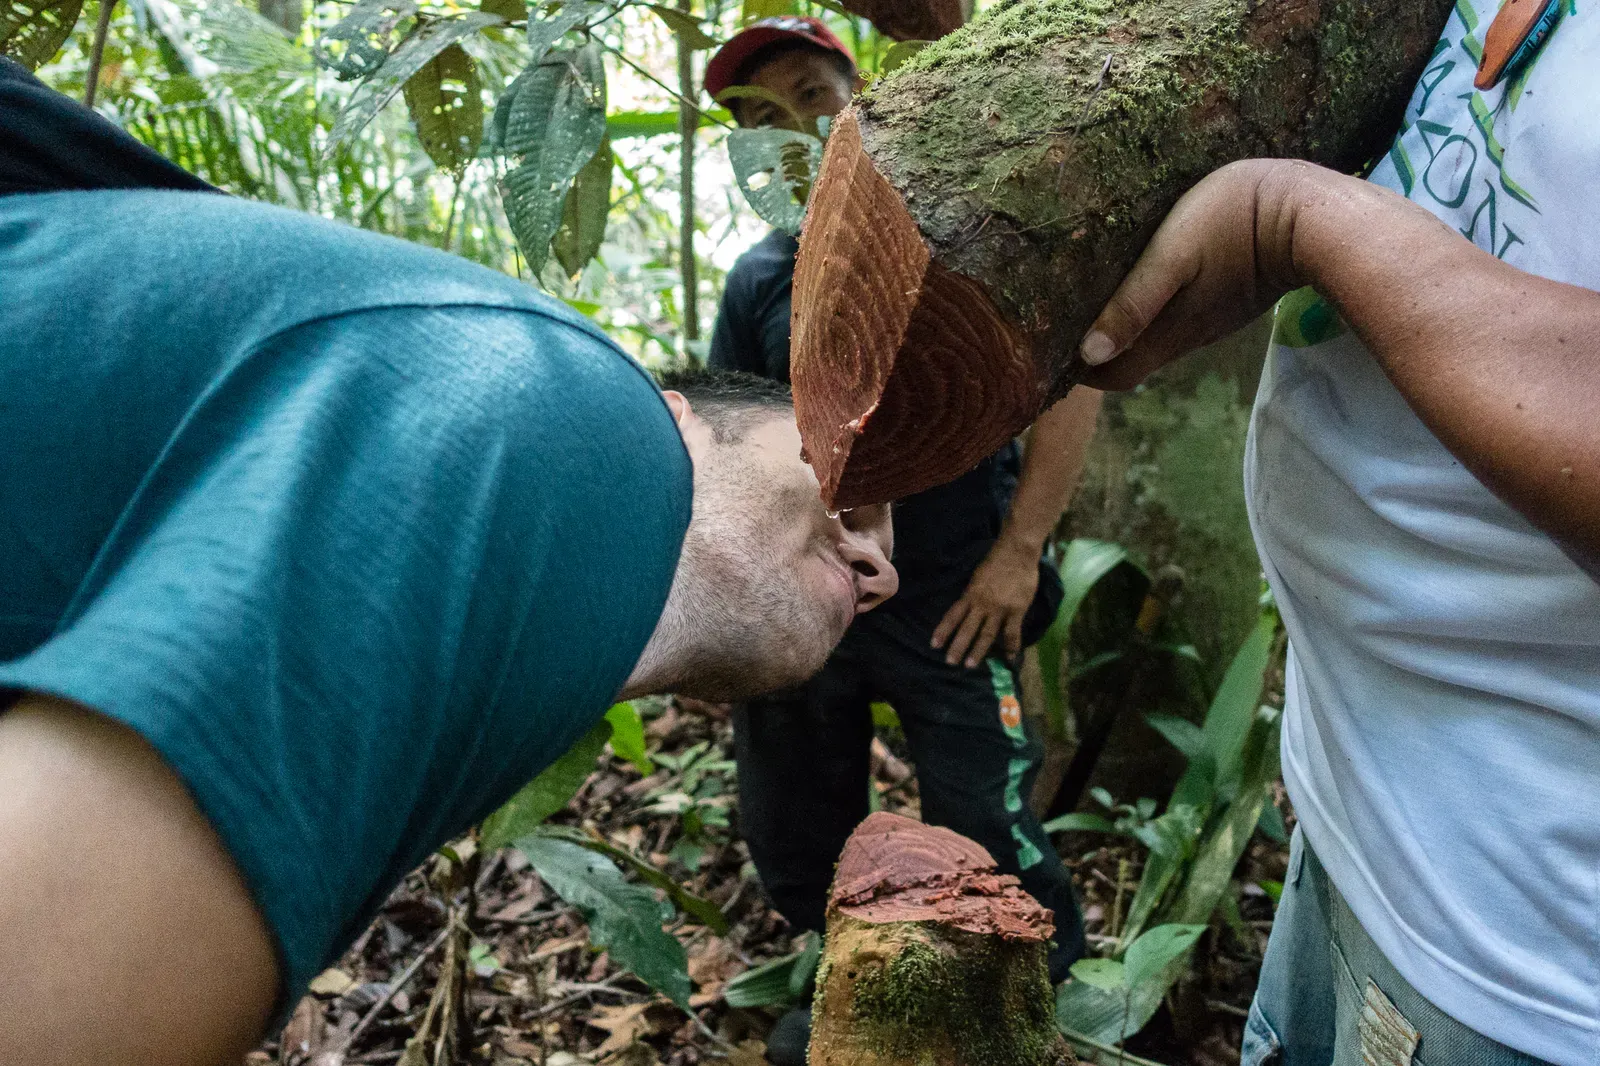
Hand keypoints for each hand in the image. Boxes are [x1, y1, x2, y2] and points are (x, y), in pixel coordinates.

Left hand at [931, 537, 1040, 667]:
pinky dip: (1010, 647)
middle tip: (950, 662)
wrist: (1017, 551)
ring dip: (977, 651)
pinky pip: (1012, 633)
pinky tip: (1008, 658)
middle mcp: (982, 604)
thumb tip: (967, 608)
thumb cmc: (996, 561)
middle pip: (967, 629)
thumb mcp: (977, 576)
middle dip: (957, 646)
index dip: (943, 630)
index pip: (952, 615)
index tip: (934, 644)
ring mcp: (1000, 609)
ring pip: (986, 635)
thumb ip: (973, 593)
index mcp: (970, 594)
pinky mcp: (1016, 610)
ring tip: (970, 665)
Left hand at [1077, 158, 1327, 390]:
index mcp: (1167, 335)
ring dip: (1118, 328)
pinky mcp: (1222, 302)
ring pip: (1150, 340)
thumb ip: (1133, 303)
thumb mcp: (1173, 255)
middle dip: (1091, 351)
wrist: (1307, 212)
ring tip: (1082, 298)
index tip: (1046, 348)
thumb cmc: (1231, 223)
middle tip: (1054, 321)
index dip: (1078, 371)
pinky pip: (1174, 319)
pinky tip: (1130, 282)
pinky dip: (1146, 312)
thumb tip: (1088, 353)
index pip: (1111, 377)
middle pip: (1128, 362)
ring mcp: (1206, 321)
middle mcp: (1184, 338)